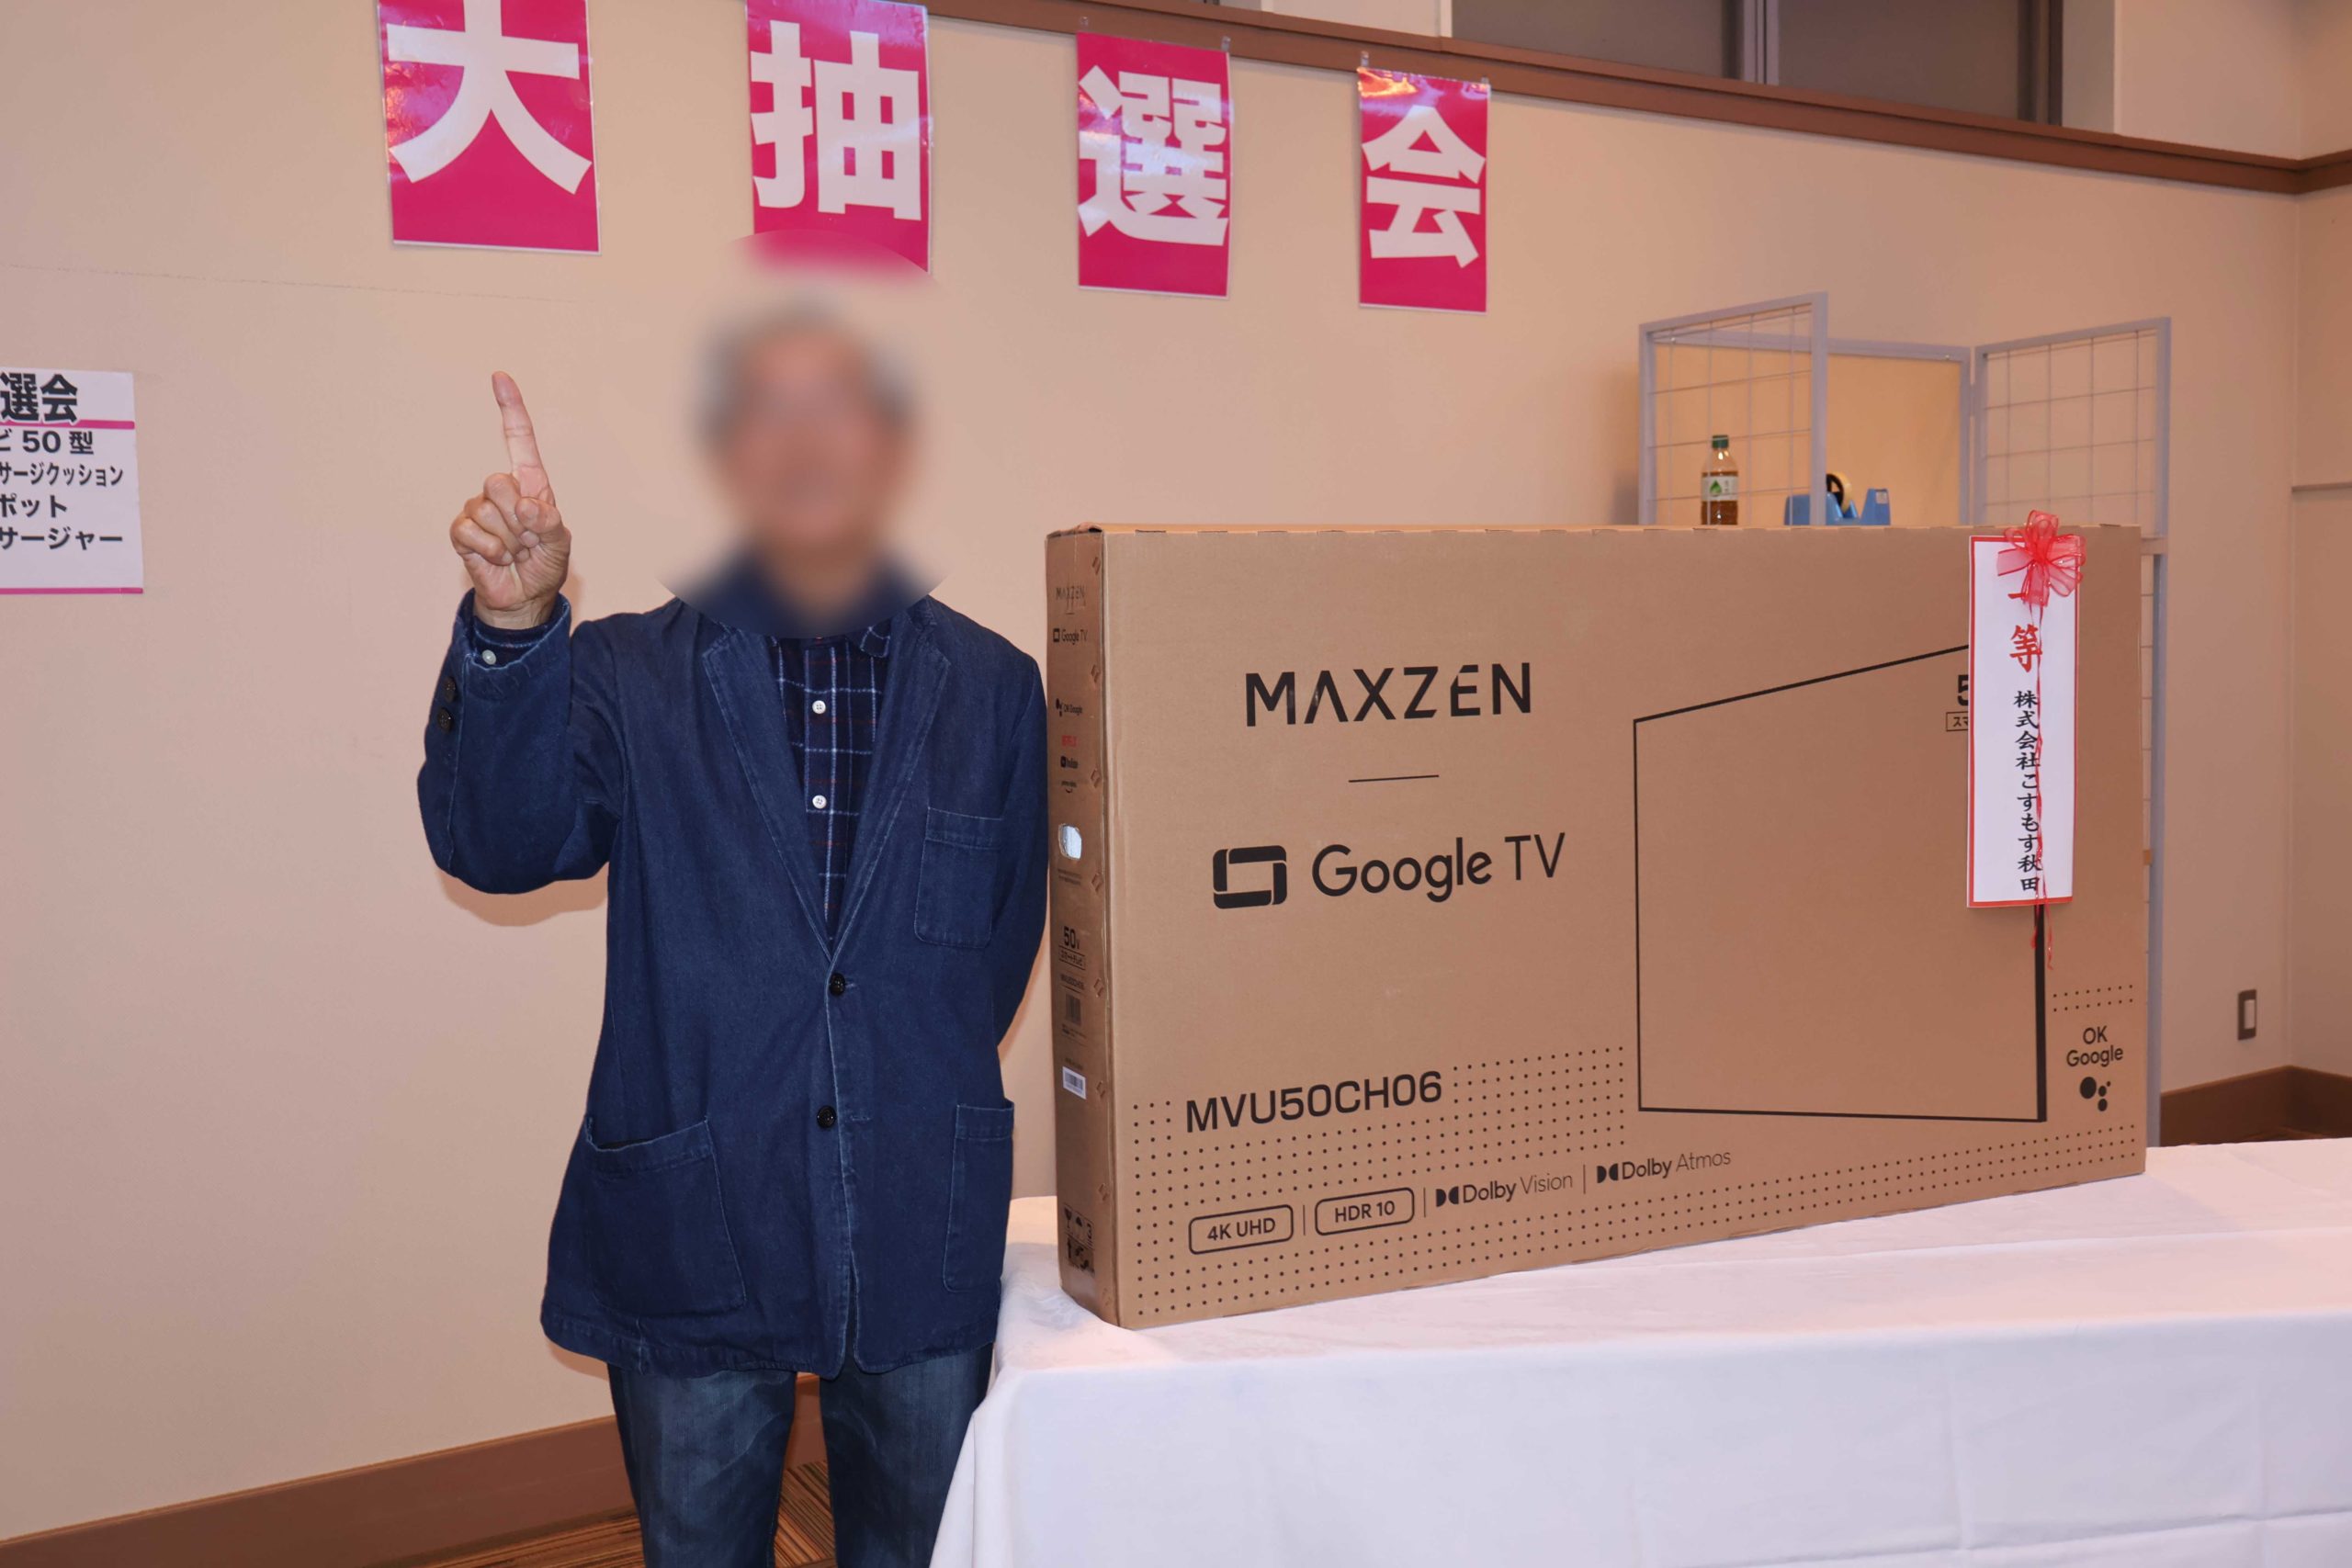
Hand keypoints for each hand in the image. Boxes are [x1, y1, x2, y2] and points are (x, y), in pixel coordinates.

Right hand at [450, 373, 570, 628]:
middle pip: (497, 481)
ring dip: (507, 539)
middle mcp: (502, 490)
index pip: (520, 440)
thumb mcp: (559, 542)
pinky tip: (498, 559)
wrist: (523, 596)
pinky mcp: (462, 531)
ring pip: (484, 510)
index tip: (500, 377)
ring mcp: (478, 508)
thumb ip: (549, 522)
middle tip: (528, 539)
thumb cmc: (544, 563)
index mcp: (530, 485)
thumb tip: (526, 505)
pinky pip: (469, 531)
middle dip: (518, 518)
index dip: (510, 409)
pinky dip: (490, 551)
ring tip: (515, 551)